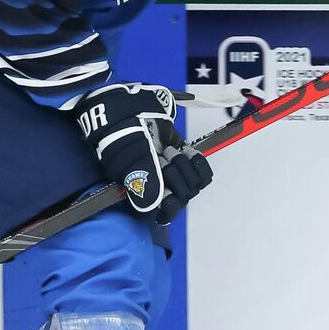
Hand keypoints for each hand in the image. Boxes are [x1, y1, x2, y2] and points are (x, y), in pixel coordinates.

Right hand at [73, 82, 212, 221]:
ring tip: (167, 152)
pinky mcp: (187, 162)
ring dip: (182, 164)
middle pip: (184, 195)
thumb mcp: (133, 165)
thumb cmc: (126, 144)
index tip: (165, 187)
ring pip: (195, 183)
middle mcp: (163, 190)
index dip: (170, 199)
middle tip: (159, 159)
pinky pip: (203, 170)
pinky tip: (186, 151)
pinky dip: (196, 160)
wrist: (130, 119)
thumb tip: (159, 203)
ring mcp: (176, 176)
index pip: (168, 210)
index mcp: (147, 197)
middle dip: (173, 174)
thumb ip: (147, 184)